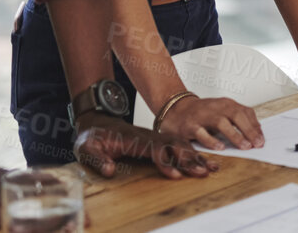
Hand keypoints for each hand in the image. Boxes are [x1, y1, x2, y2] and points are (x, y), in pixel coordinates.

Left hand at [73, 113, 217, 178]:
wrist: (95, 123)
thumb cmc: (92, 137)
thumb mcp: (87, 148)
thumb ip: (98, 159)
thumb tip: (110, 171)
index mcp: (133, 139)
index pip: (154, 149)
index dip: (166, 162)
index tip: (175, 175)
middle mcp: (148, 137)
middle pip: (173, 146)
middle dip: (189, 160)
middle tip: (203, 172)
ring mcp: (154, 138)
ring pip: (180, 145)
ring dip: (196, 157)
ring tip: (211, 168)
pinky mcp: (157, 142)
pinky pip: (178, 146)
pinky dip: (193, 153)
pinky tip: (204, 162)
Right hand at [159, 92, 264, 150]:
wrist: (176, 109)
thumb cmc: (204, 113)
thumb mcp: (223, 112)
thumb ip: (239, 119)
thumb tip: (257, 132)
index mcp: (226, 104)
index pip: (245, 112)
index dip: (255, 127)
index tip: (262, 140)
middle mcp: (216, 107)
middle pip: (236, 115)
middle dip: (249, 130)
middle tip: (257, 144)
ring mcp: (203, 116)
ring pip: (221, 123)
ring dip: (235, 135)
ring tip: (244, 146)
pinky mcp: (190, 126)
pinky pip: (201, 133)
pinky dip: (211, 140)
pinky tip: (220, 148)